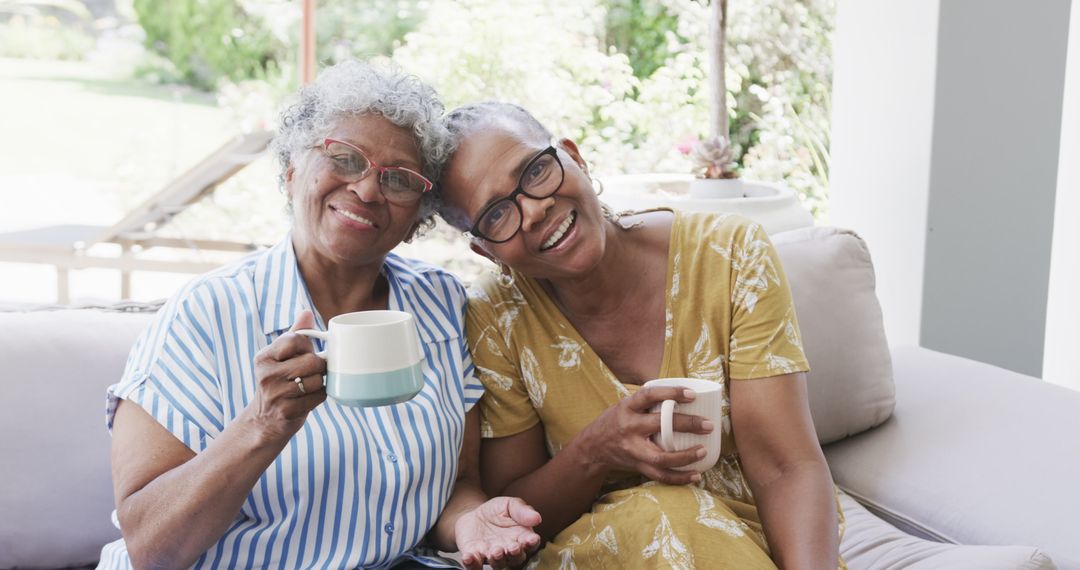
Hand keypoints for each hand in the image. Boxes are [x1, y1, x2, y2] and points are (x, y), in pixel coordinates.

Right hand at [246, 310, 327, 442]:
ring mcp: (275, 394)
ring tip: (308, 386)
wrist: (263, 421)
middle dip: (318, 366)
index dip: (307, 346)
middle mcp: (266, 374)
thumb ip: (294, 336)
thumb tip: (306, 312)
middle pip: (311, 361)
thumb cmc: (278, 383)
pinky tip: (307, 399)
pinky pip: (318, 396)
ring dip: (319, 383)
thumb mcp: (281, 358)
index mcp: (264, 357)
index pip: (295, 339)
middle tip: (311, 372)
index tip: (303, 354)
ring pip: (317, 379)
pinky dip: (319, 397)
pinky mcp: (286, 411)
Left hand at [456, 497, 541, 569]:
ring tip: (495, 551)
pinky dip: (471, 563)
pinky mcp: (475, 557)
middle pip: (515, 558)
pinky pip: (474, 565)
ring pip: (497, 564)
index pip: (530, 544)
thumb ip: (522, 511)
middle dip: (515, 554)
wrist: (473, 515)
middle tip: (512, 547)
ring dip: (497, 560)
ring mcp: (491, 556)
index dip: (531, 543)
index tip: (532, 539)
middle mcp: (508, 551)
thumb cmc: (496, 511)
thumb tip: (537, 518)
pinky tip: (468, 557)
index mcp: (521, 538)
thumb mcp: (509, 505)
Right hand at [580, 386, 713, 484]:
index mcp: (627, 408)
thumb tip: (684, 393)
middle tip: (708, 425)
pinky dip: (679, 477)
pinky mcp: (638, 466)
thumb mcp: (626, 405)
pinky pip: (660, 475)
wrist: (594, 447)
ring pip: (661, 457)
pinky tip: (695, 474)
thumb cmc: (616, 421)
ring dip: (685, 456)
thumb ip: (648, 401)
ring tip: (703, 450)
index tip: (692, 394)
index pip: (649, 396)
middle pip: (660, 426)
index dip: (671, 393)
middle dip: (687, 424)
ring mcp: (633, 450)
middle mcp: (630, 428)